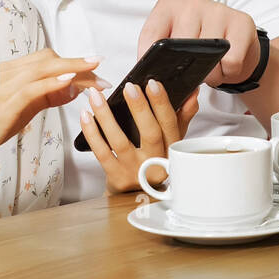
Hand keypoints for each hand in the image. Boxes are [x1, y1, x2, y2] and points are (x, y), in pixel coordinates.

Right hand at [0, 49, 108, 175]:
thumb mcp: (21, 109)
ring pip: (42, 69)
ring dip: (71, 69)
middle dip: (77, 63)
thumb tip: (73, 87)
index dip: (73, 63)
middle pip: (47, 59)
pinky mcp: (2, 106)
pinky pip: (30, 88)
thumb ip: (44, 96)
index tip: (95, 71)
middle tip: (101, 70)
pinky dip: (51, 82)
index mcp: (8, 72)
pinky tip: (69, 82)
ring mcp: (2, 88)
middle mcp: (5, 74)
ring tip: (94, 71)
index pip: (46, 60)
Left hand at [79, 79, 200, 193]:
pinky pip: (102, 153)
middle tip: (129, 87)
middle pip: (150, 134)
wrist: (134, 194)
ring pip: (120, 141)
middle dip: (140, 108)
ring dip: (106, 116)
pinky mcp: (116, 177)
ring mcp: (135, 171)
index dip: (162, 103)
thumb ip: (182, 116)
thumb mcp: (170, 141)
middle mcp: (156, 162)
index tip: (153, 83)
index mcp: (172, 150)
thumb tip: (192, 93)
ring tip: (96, 96)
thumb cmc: (153, 161)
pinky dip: (92, 133)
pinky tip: (86, 115)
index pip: (171, 124)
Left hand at [137, 0, 259, 87]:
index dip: (149, 60)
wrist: (238, 41)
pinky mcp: (241, 22)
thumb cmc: (202, 42)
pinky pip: (231, 60)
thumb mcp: (175, 42)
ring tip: (212, 68)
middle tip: (193, 72)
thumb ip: (159, 53)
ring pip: (207, 55)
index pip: (151, 36)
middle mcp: (191, 3)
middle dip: (185, 70)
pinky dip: (229, 71)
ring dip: (210, 74)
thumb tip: (147, 79)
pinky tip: (227, 64)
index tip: (153, 77)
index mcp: (168, 7)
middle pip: (180, 47)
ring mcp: (217, 10)